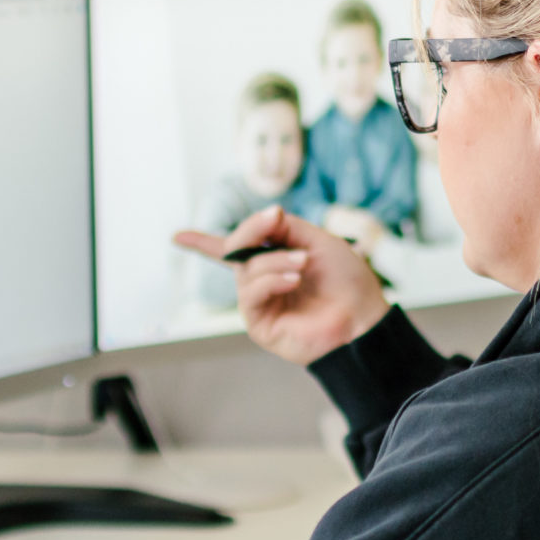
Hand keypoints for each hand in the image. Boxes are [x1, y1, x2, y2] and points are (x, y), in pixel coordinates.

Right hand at [174, 205, 389, 366]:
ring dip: (275, 260)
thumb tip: (265, 215)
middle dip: (251, 230)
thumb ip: (286, 227)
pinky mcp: (260, 324)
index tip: (176, 237)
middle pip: (234, 249)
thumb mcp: (316, 240)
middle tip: (274, 219)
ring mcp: (259, 303)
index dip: (202, 243)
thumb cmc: (346, 280)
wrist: (363, 316)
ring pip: (247, 270)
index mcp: (272, 260)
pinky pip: (252, 293)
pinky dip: (271, 280)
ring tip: (303, 264)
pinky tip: (294, 280)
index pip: (232, 249)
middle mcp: (261, 281)